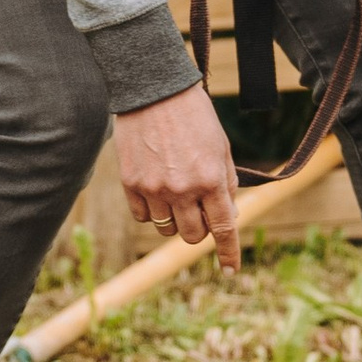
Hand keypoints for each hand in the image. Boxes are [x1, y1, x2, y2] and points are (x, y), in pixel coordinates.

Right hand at [118, 83, 240, 267]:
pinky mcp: (130, 184)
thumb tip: (229, 217)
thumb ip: (226, 183)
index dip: (229, 251)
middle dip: (201, 229)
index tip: (231, 270)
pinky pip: (143, 216)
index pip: (224, 227)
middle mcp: (183, 189)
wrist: (154, 91)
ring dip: (176, 220)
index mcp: (211, 179)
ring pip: (167, 229)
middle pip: (193, 235)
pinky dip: (152, 211)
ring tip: (177, 193)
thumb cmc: (195, 116)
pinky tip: (156, 188)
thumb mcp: (221, 147)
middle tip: (199, 208)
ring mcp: (154, 189)